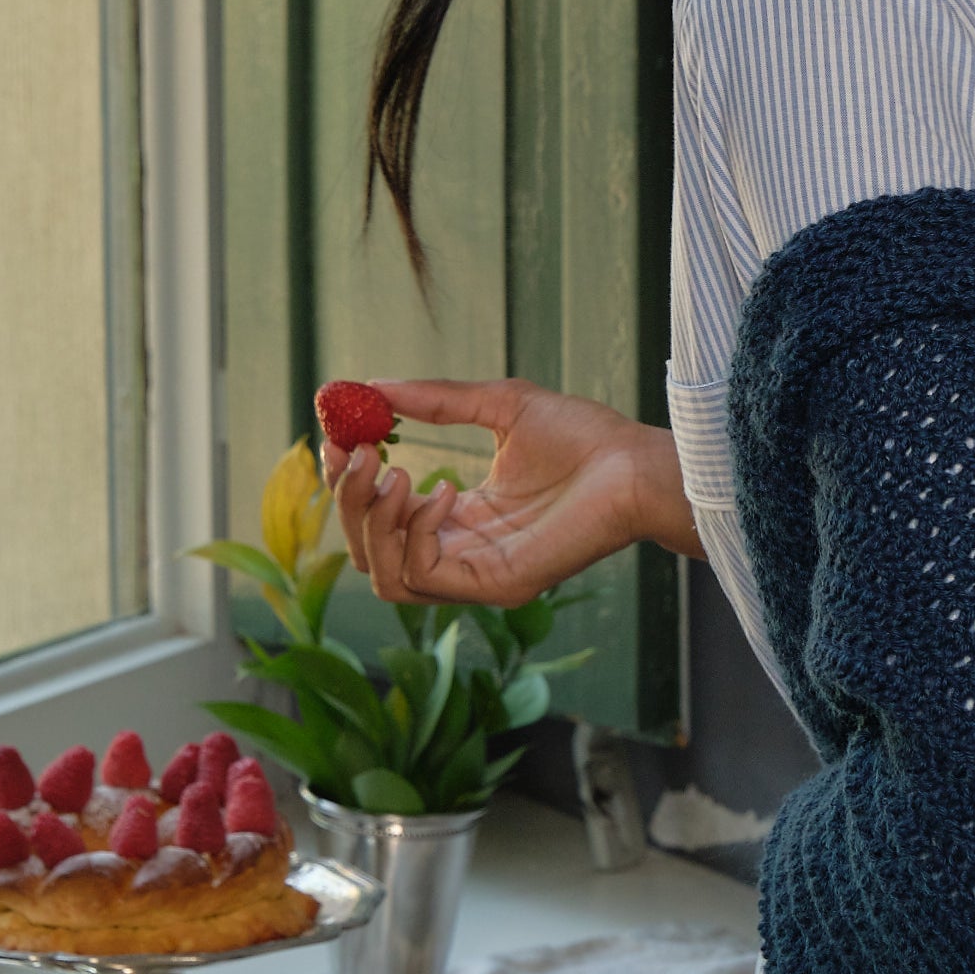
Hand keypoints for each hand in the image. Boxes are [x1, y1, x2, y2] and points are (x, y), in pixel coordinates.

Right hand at [328, 377, 701, 605]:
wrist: (636, 462)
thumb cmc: (584, 437)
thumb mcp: (498, 405)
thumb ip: (436, 400)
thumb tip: (370, 387)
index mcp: (460, 518)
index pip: (380, 516)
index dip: (350, 480)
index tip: (338, 435)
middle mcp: (461, 553)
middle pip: (369, 550)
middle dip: (349, 500)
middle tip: (355, 450)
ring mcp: (477, 576)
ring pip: (383, 575)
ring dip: (372, 520)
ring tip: (393, 470)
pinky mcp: (495, 586)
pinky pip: (422, 576)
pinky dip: (415, 532)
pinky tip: (444, 489)